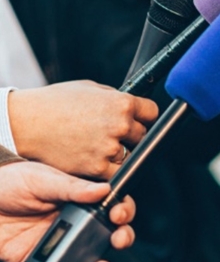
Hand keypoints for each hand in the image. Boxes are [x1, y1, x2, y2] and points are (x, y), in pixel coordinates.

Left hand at [0, 160, 135, 261]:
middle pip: (106, 237)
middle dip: (120, 240)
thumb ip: (72, 187)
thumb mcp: (43, 179)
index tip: (118, 215)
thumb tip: (102, 189)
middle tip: (118, 241)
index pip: (110, 207)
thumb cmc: (11, 182)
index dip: (122, 212)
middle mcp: (73, 225)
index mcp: (79, 201)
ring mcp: (56, 246)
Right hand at [9, 80, 158, 177]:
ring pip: (131, 155)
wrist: (25, 124)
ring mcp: (109, 148)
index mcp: (121, 103)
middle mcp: (119, 126)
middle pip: (142, 135)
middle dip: (131, 134)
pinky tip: (96, 159)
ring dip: (120, 152)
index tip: (139, 118)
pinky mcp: (96, 168)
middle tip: (112, 133)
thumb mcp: (90, 89)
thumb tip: (132, 104)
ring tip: (99, 145)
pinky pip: (115, 173)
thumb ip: (115, 97)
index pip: (152, 113)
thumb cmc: (54, 103)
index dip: (144, 116)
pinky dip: (109, 168)